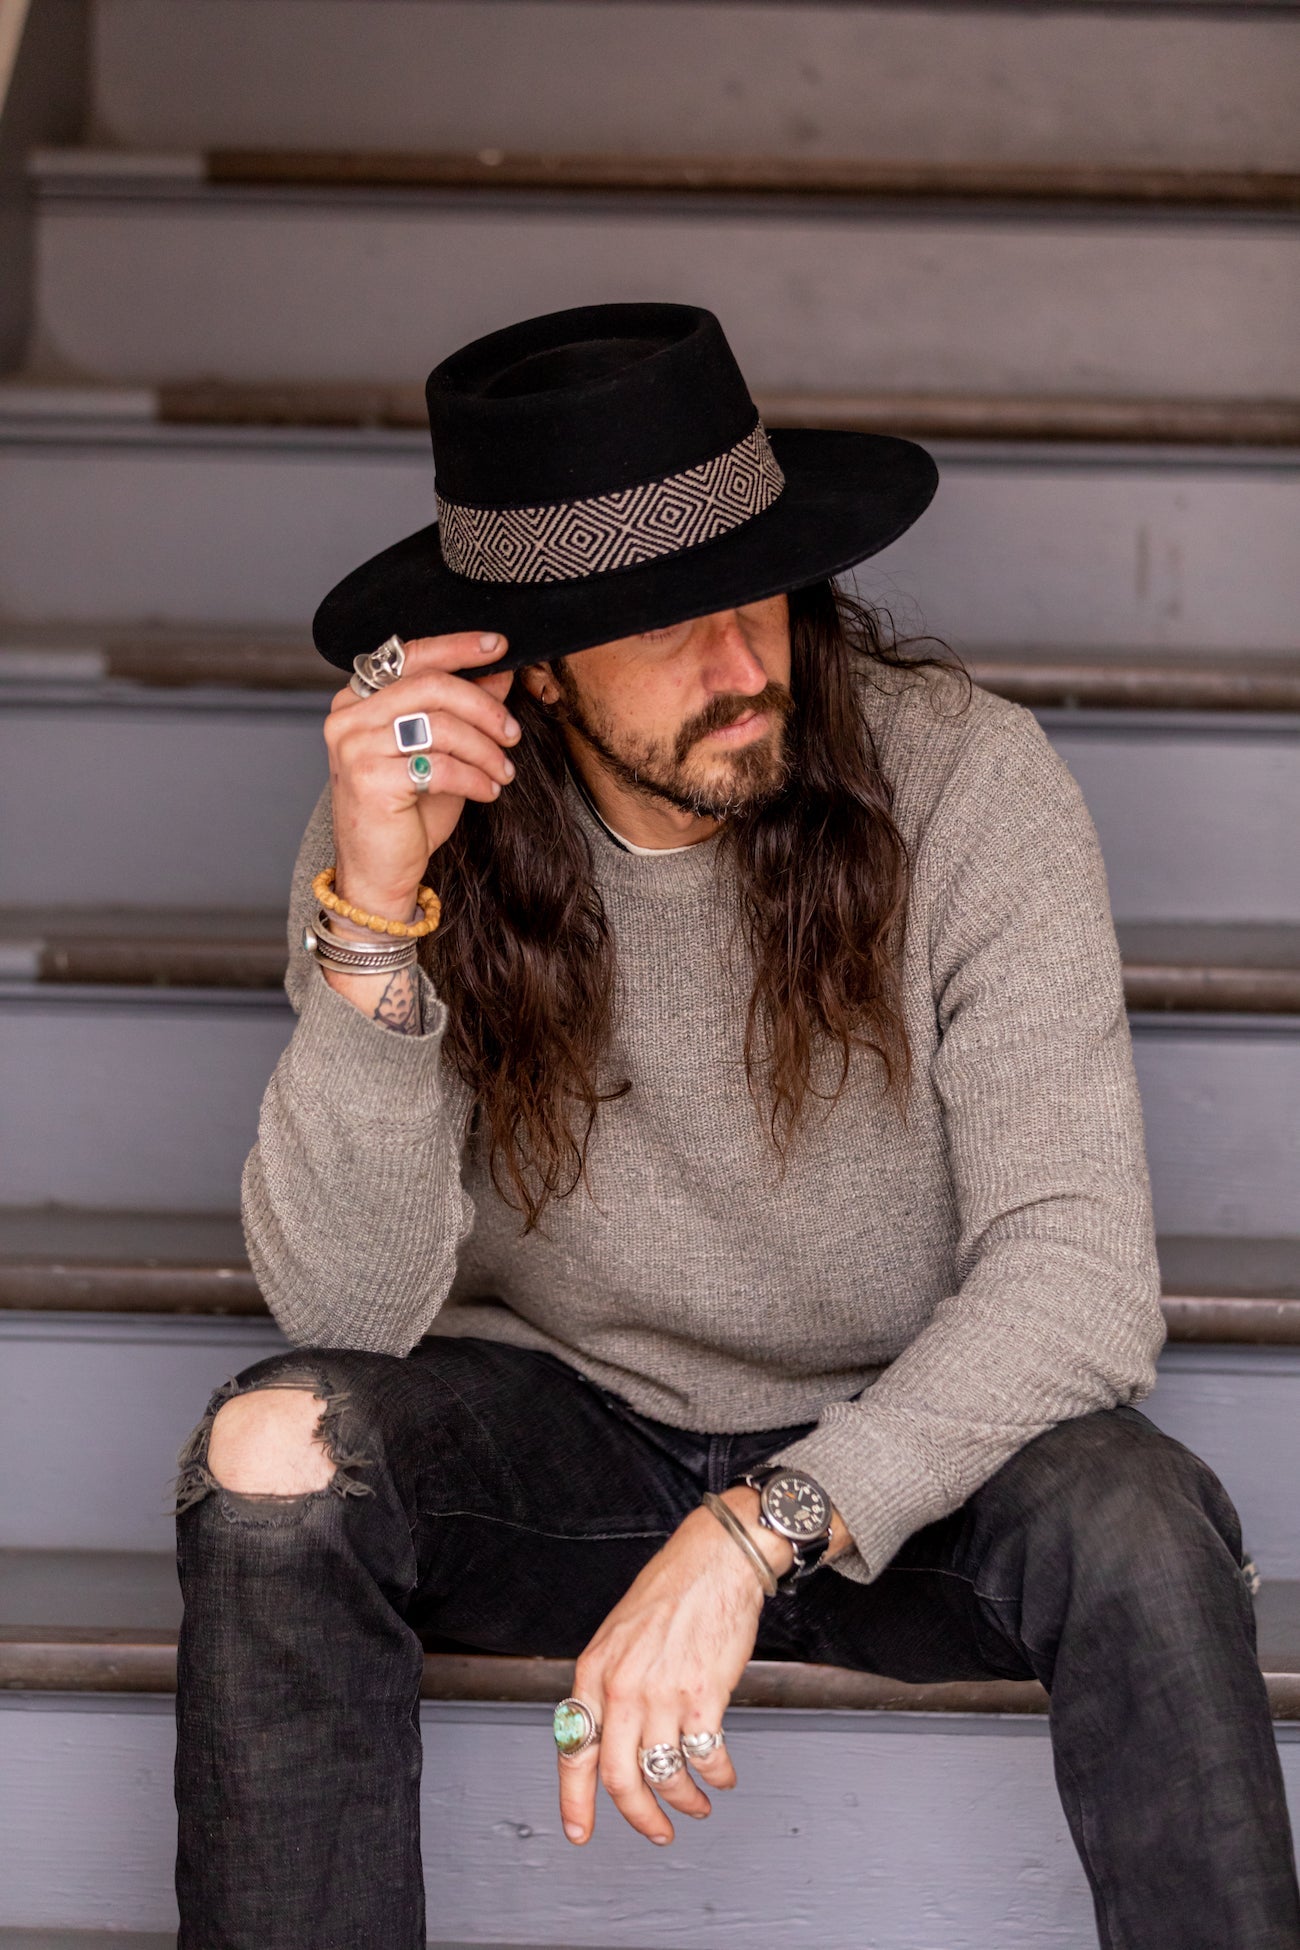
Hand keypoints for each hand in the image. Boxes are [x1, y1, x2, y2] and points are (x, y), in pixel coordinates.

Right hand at [323, 631, 519, 921]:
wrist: (380, 873)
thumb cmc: (408, 814)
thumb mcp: (443, 753)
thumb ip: (464, 711)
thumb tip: (500, 672)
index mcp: (359, 700)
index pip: (411, 656)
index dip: (458, 647)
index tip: (499, 647)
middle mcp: (349, 717)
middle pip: (431, 686)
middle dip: (484, 706)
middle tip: (512, 732)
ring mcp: (354, 747)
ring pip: (440, 725)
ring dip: (485, 748)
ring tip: (503, 771)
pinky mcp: (369, 779)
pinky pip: (439, 765)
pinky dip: (475, 777)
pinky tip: (488, 791)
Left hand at [557, 1500, 785, 1848]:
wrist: (716, 1559)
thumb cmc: (671, 1589)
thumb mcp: (618, 1634)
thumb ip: (607, 1683)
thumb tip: (606, 1732)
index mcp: (594, 1670)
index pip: (573, 1750)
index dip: (574, 1800)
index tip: (579, 1831)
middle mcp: (623, 1686)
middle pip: (619, 1778)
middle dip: (639, 1817)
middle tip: (655, 1832)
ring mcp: (663, 1693)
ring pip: (665, 1776)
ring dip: (684, 1802)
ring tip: (697, 1804)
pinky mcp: (704, 1696)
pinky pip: (707, 1757)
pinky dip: (717, 1775)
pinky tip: (723, 1774)